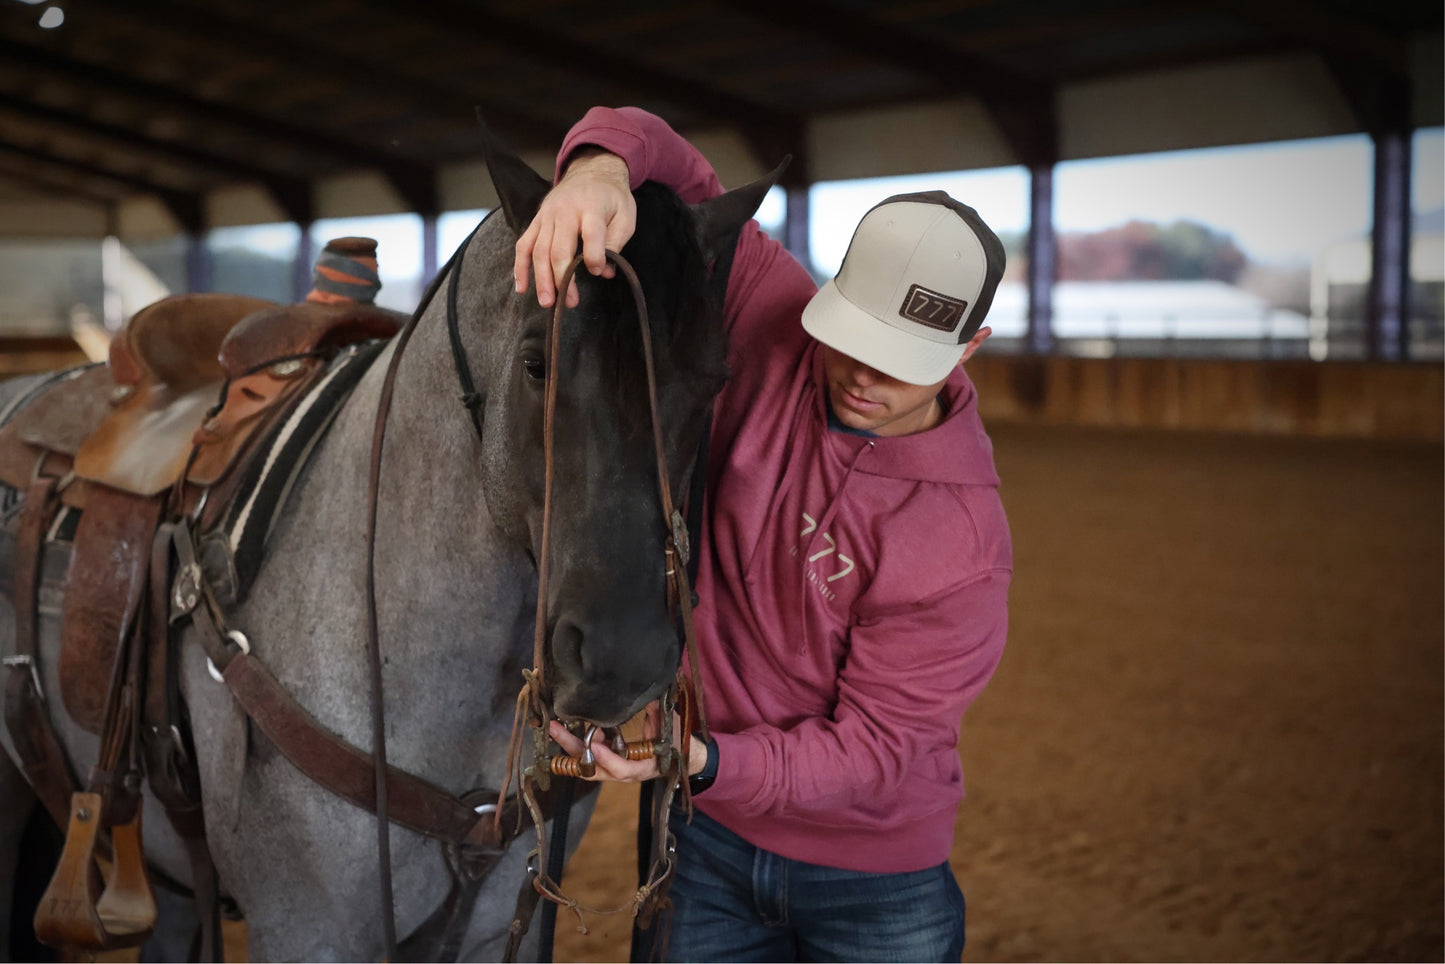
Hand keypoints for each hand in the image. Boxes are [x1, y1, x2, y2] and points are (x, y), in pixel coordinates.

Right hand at [513, 149, 635, 308]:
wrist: (591, 171)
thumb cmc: (611, 198)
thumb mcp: (625, 215)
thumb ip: (617, 242)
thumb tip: (605, 271)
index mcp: (591, 207)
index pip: (591, 235)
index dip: (594, 257)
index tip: (599, 272)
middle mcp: (565, 211)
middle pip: (559, 248)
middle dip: (562, 279)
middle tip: (569, 302)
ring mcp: (547, 216)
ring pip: (539, 250)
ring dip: (541, 279)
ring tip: (547, 302)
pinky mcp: (536, 221)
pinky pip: (524, 244)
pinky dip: (520, 267)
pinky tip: (521, 287)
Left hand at [547, 708, 707, 783]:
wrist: (681, 756)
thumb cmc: (675, 742)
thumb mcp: (669, 726)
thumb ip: (657, 713)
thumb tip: (649, 694)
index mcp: (643, 767)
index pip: (623, 770)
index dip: (609, 760)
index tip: (596, 745)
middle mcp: (624, 772)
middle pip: (594, 768)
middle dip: (574, 749)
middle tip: (555, 729)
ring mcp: (613, 768)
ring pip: (587, 764)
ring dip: (572, 746)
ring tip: (557, 726)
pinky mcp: (608, 762)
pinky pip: (588, 758)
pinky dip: (578, 744)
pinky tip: (568, 728)